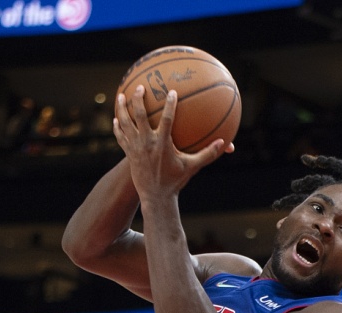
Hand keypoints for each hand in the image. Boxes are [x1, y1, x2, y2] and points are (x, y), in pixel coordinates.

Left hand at [113, 85, 228, 201]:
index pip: (166, 120)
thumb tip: (224, 143)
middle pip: (140, 116)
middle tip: (140, 87)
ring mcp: (135, 148)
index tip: (171, 91)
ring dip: (123, 108)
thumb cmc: (175, 181)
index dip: (169, 105)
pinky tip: (116, 117)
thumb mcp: (192, 167)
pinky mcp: (128, 153)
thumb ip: (208, 154)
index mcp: (163, 145)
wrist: (155, 197)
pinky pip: (120, 136)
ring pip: (126, 123)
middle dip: (138, 99)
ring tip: (121, 94)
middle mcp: (147, 144)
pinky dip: (118, 126)